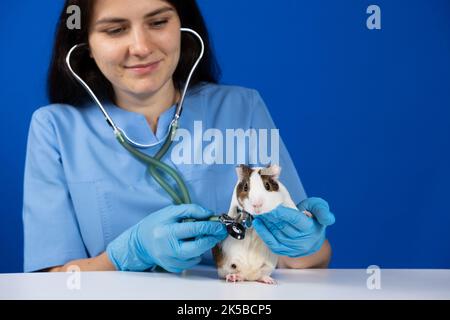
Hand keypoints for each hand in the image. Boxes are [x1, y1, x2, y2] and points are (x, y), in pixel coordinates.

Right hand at [106, 204, 226, 271]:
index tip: (219, 224)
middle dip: (211, 238)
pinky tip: (192, 245)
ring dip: (204, 245)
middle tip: (219, 232)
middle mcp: (168, 248)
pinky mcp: (173, 267)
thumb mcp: (171, 211)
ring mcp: (170, 260)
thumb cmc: (156, 224)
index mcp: (166, 231)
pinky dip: (196, 253)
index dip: (209, 226)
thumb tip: (209, 214)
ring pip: (196, 255)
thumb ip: (191, 210)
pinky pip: (191, 262)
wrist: (141, 242)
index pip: (193, 229)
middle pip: (197, 247)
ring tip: (205, 236)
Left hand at [253, 197, 334, 257]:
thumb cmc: (313, 221)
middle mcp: (301, 240)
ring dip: (265, 222)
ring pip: (275, 233)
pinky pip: (271, 242)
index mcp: (310, 229)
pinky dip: (263, 232)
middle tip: (259, 205)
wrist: (311, 242)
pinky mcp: (283, 251)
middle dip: (270, 215)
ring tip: (257, 210)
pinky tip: (257, 223)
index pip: (295, 220)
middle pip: (283, 226)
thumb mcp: (319, 210)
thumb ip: (321, 210)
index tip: (272, 205)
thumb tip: (327, 219)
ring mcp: (291, 247)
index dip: (283, 213)